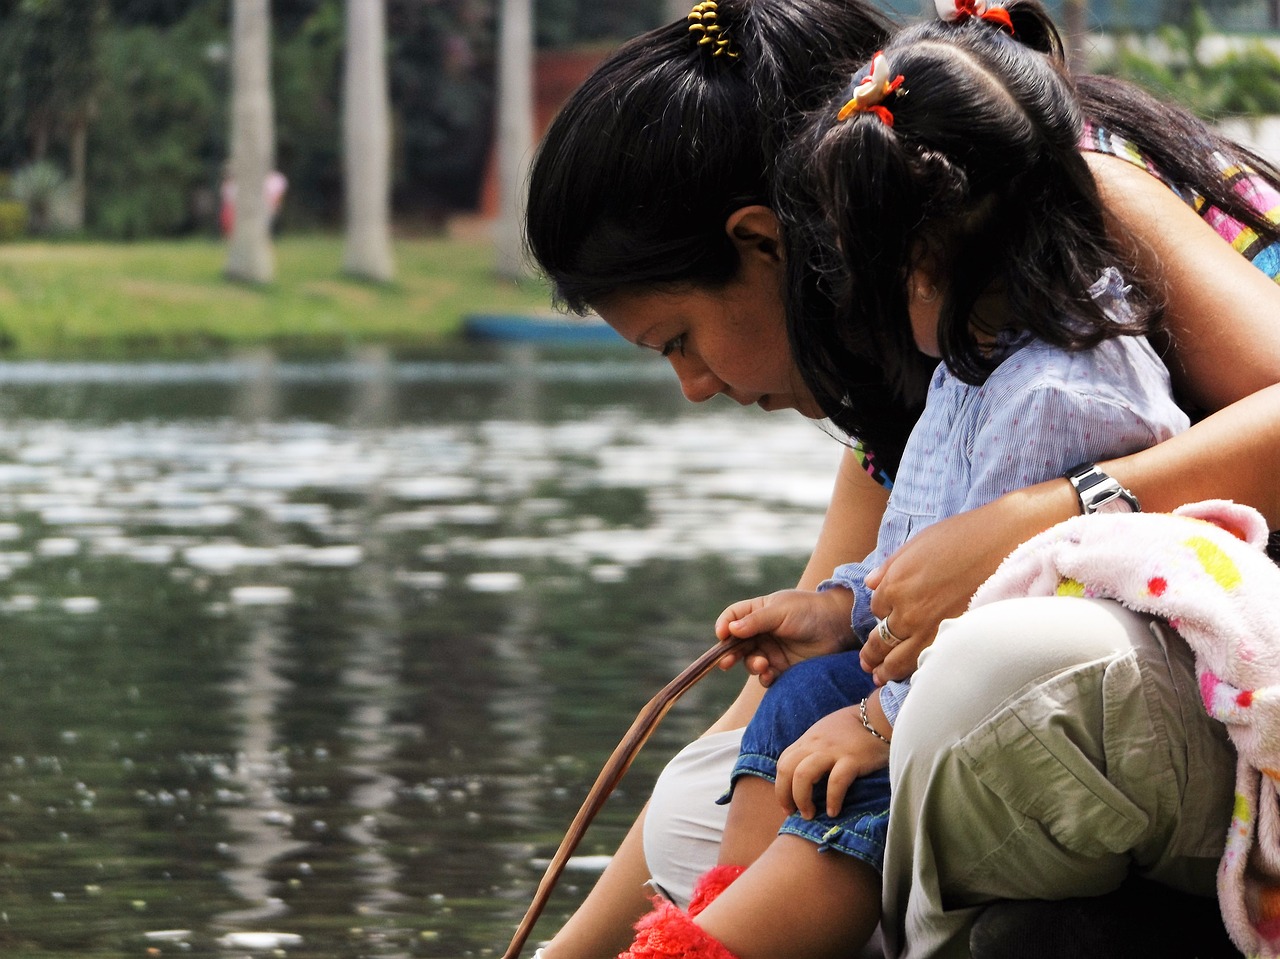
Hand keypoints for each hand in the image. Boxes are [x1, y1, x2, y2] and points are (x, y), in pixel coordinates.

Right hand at [714, 588, 855, 686]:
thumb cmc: (809, 611)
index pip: (732, 617)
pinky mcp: (783, 667)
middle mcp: (761, 631)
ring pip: (750, 661)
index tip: (722, 636)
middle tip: (727, 662)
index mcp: (758, 612)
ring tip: (762, 664)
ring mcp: (772, 650)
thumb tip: (730, 629)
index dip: (724, 626)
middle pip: (736, 644)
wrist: (839, 627)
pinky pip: (766, 676)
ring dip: (751, 665)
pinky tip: (769, 675)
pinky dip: (764, 677)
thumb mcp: (780, 611)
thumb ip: (755, 621)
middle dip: (730, 653)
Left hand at [775, 701, 889, 818]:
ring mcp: (832, 751)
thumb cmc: (852, 728)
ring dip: (802, 799)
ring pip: (804, 775)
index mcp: (808, 740)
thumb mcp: (825, 733)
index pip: (783, 763)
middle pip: (787, 770)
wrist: (879, 717)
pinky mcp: (852, 759)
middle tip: (793, 812)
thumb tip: (805, 774)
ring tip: (809, 815)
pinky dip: (832, 799)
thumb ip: (813, 749)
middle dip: (785, 795)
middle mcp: (815, 745)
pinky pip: (836, 782)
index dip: (781, 786)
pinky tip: (833, 812)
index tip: (787, 804)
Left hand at [861, 489, 1057, 683]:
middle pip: (880, 640)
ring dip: (885, 670)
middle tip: (868, 663)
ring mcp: (930, 630)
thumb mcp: (917, 544)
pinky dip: (914, 673)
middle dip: (872, 653)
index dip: (882, 614)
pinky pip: (925, 664)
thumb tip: (870, 583)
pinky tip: (911, 678)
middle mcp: (907, 612)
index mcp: (894, 585)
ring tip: (879, 676)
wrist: (1002, 544)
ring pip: (898, 660)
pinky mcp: (953, 640)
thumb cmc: (962, 536)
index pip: (877, 610)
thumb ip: (890, 567)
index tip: (887, 618)